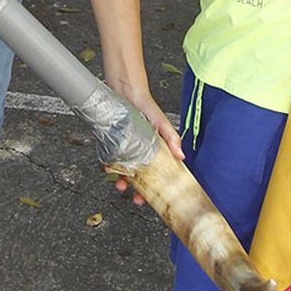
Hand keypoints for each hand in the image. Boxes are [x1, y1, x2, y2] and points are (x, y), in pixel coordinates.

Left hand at [105, 86, 186, 205]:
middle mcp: (139, 151)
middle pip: (138, 177)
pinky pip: (109, 159)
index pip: (156, 174)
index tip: (150, 200)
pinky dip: (108, 165)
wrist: (124, 90)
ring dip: (121, 180)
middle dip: (136, 190)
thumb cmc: (145, 104)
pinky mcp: (111, 143)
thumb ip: (172, 137)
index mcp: (154, 149)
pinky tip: (108, 168)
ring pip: (123, 171)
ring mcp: (125, 148)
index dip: (154, 188)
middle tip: (135, 198)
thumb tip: (181, 156)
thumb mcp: (161, 122)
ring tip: (120, 184)